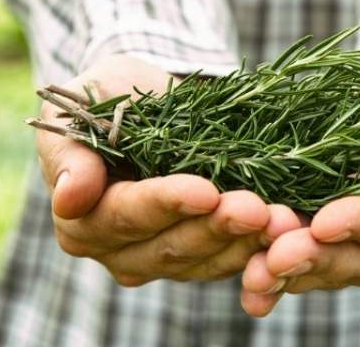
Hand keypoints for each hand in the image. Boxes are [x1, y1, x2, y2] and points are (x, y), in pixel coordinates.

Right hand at [37, 55, 300, 284]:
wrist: (150, 103)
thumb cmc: (108, 98)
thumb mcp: (78, 108)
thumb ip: (69, 152)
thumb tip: (71, 196)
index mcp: (83, 220)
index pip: (126, 216)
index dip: (165, 204)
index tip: (204, 191)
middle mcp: (119, 250)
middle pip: (171, 246)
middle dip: (217, 227)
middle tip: (257, 208)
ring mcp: (163, 258)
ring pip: (207, 260)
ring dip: (247, 241)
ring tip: (283, 219)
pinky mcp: (202, 255)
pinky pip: (232, 258)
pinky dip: (262, 246)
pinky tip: (290, 227)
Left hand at [239, 152, 359, 315]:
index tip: (325, 222)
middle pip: (359, 260)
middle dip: (316, 258)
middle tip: (274, 256)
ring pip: (328, 271)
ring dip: (288, 274)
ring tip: (253, 277)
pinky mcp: (340, 254)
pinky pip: (309, 270)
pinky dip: (278, 277)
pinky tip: (250, 285)